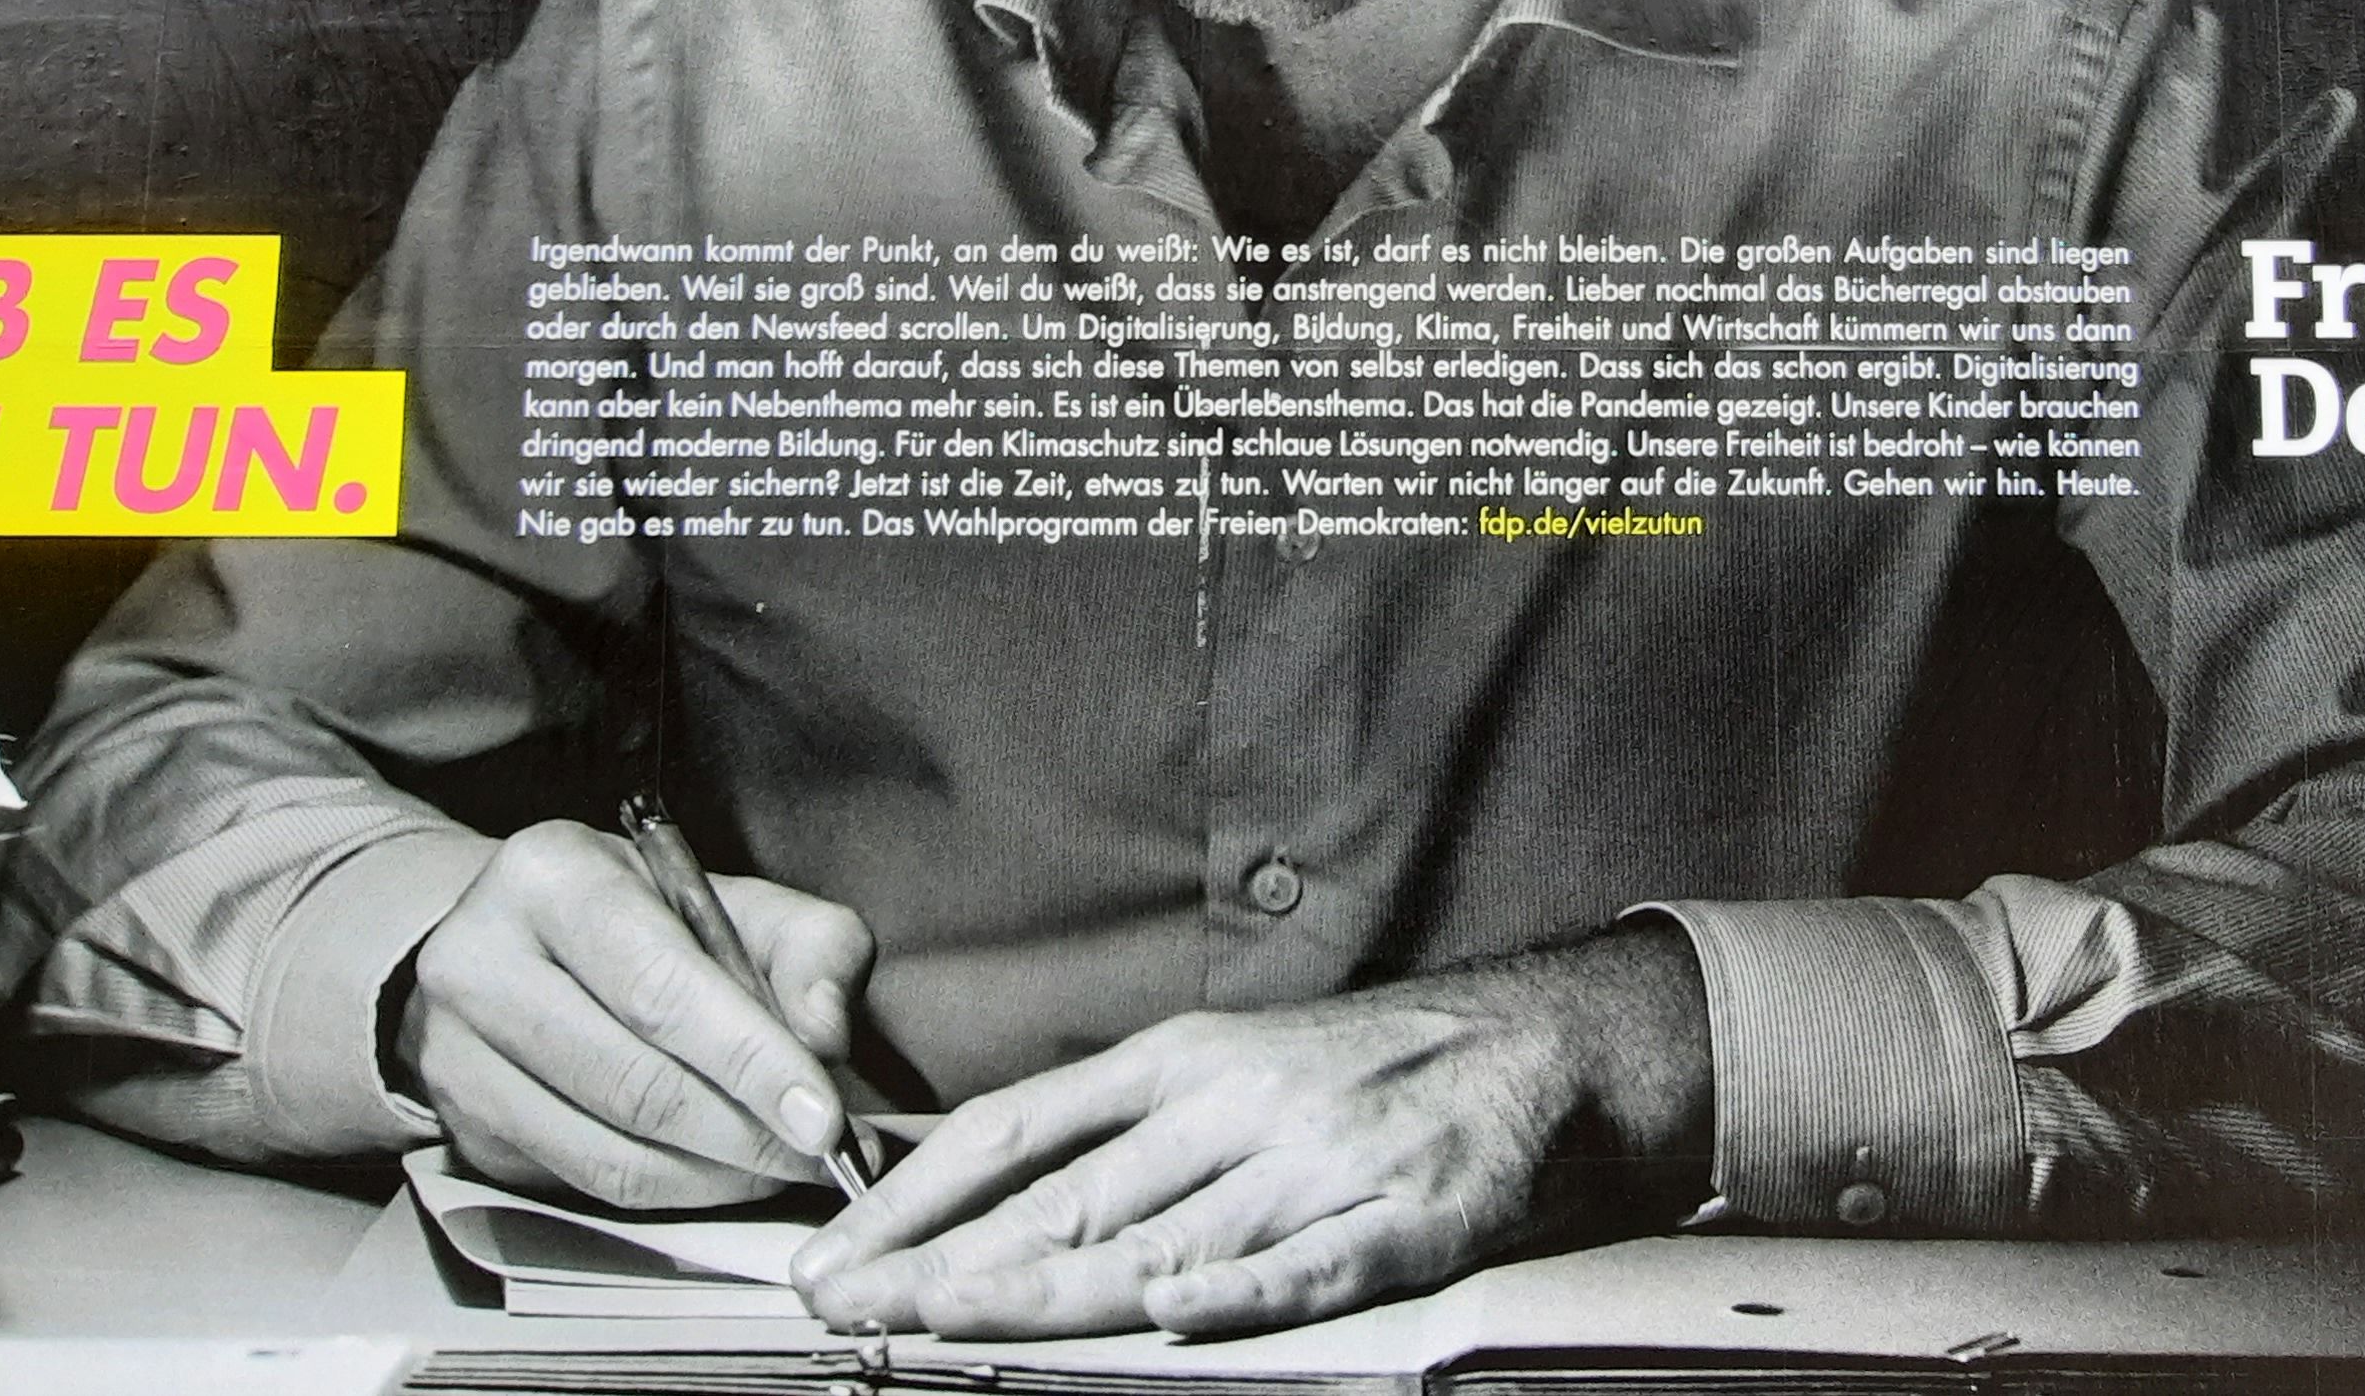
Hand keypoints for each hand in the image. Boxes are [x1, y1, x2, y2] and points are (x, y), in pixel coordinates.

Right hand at [393, 819, 873, 1209]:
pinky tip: (727, 1174)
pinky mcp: (467, 1132)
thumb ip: (807, 947)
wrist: (519, 939)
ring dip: (718, 1177)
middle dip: (748, 1135)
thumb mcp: (735, 896)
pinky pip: (588, 1184)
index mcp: (549, 878)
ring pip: (608, 1154)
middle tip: (826, 1156)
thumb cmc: (644, 915)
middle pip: (633, 1083)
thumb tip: (825, 1038)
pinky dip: (675, 1192)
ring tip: (787, 1167)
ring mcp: (457, 1059)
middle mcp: (480, 965)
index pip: (658, 987)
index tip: (824, 1119)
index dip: (749, 1060)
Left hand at [790, 924, 1709, 1338]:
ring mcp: (1312, 1165)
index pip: (1017, 1130)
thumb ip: (1116, 1124)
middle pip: (1066, 1198)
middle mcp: (1231, 1105)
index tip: (835, 1246)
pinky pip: (1304, 1267)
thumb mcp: (1225, 1064)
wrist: (1529, 1048)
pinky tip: (1173, 1312)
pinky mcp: (1396, 1221)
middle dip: (943, 1258)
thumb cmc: (1357, 1070)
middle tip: (846, 1302)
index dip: (917, 1192)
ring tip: (946, 1317)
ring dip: (1047, 1286)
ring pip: (1160, 1241)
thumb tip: (984, 1183)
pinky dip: (1236, 1292)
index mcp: (1181, 1062)